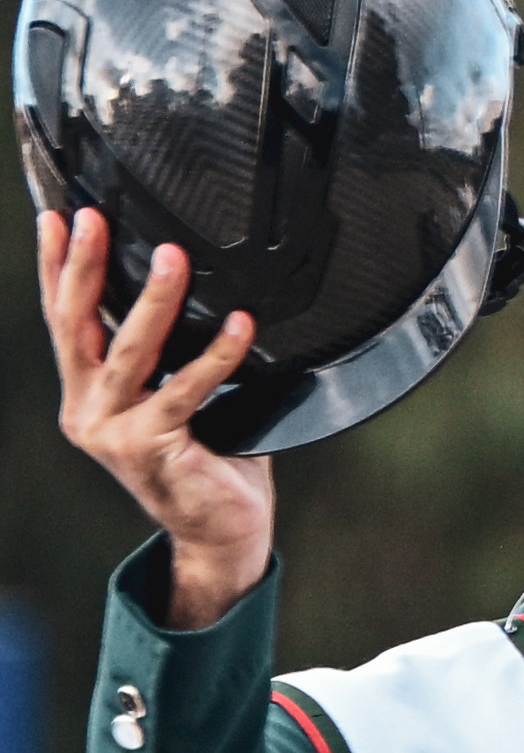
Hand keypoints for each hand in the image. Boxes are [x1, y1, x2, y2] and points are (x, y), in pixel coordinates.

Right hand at [39, 205, 273, 627]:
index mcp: (87, 395)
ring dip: (153, 300)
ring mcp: (114, 431)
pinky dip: (216, 355)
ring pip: (127, 351)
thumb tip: (192, 292)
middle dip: (84, 265)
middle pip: (75, 324)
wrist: (221, 535)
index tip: (58, 217)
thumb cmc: (209, 461)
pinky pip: (186, 390)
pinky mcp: (151, 448)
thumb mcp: (176, 399)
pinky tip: (239, 325)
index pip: (64, 318)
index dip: (55, 266)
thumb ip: (168, 357)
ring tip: (173, 256)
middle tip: (94, 216)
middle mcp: (88, 411)